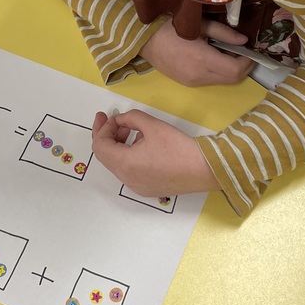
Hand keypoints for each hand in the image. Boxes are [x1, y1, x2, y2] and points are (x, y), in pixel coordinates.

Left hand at [92, 109, 220, 196]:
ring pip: (117, 164)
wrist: (205, 170)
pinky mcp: (147, 188)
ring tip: (131, 129)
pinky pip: (129, 171)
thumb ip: (130, 118)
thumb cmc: (178, 147)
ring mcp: (137, 186)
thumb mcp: (152, 125)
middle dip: (108, 135)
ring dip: (118, 145)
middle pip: (106, 156)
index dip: (102, 128)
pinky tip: (141, 144)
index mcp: (125, 164)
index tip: (111, 116)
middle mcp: (127, 179)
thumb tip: (120, 120)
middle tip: (114, 119)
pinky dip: (128, 155)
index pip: (100, 146)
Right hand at [141, 18, 253, 86]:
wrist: (144, 39)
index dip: (247, 62)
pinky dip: (218, 72)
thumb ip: (224, 33)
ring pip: (222, 82)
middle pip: (232, 80)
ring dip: (231, 71)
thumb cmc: (170, 26)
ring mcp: (192, 82)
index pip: (235, 70)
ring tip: (227, 53)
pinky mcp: (187, 83)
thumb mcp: (199, 24)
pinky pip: (210, 81)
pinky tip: (213, 58)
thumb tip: (244, 41)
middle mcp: (199, 75)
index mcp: (202, 59)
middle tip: (243, 53)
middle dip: (243, 68)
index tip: (250, 50)